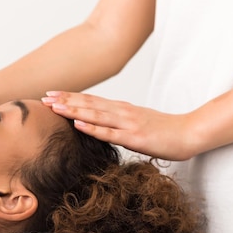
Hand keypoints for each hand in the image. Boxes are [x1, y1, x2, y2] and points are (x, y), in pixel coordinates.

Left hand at [41, 91, 194, 160]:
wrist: (189, 133)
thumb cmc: (162, 130)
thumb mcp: (134, 122)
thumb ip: (116, 122)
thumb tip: (97, 124)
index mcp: (120, 108)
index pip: (90, 100)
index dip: (69, 97)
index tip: (50, 95)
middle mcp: (121, 112)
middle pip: (88, 104)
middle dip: (65, 100)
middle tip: (43, 97)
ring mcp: (127, 123)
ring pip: (95, 115)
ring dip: (73, 110)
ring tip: (54, 106)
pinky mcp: (134, 138)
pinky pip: (109, 133)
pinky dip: (92, 128)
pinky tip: (77, 124)